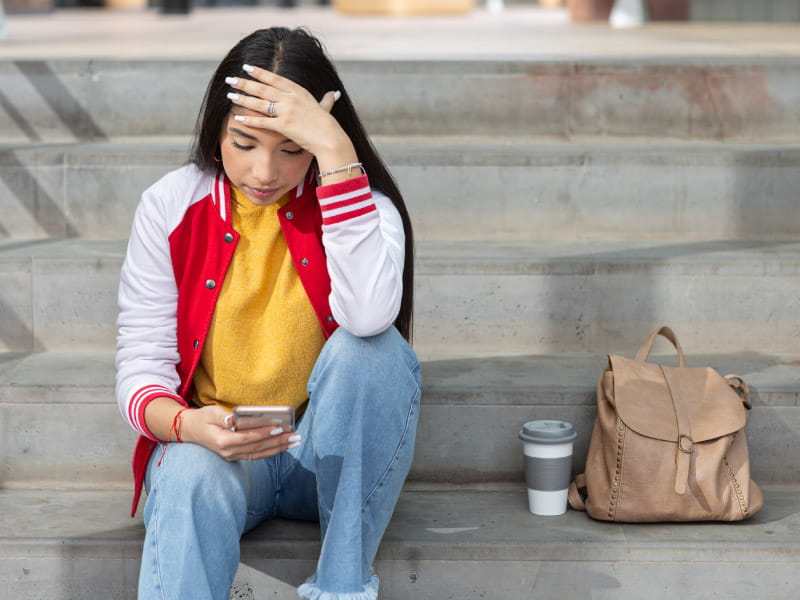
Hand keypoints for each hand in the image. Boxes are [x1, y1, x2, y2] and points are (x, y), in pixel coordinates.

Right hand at [181, 404, 300, 461]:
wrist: (190, 431)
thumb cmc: (202, 419)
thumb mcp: (209, 413)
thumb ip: (221, 416)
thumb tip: (232, 420)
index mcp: (222, 441)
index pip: (248, 438)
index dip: (265, 433)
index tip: (280, 427)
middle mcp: (229, 452)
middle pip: (258, 448)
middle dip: (278, 442)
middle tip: (295, 436)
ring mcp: (232, 456)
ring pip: (259, 454)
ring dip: (278, 448)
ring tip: (295, 441)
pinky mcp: (236, 456)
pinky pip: (256, 455)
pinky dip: (271, 451)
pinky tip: (283, 446)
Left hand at [225, 64, 357, 172]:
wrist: (330, 139)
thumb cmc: (328, 126)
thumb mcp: (326, 108)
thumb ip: (326, 100)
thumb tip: (333, 93)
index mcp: (299, 92)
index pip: (275, 78)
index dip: (260, 72)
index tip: (247, 67)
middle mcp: (291, 99)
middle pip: (263, 88)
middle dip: (245, 82)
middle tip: (231, 78)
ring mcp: (287, 111)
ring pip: (260, 102)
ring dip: (243, 98)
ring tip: (230, 94)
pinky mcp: (283, 126)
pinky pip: (262, 121)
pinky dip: (249, 119)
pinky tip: (238, 117)